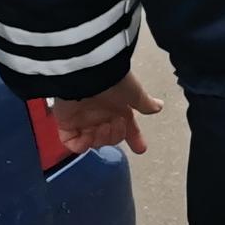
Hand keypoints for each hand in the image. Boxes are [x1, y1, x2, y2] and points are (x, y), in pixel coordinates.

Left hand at [49, 74, 165, 155]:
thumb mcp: (134, 93)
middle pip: (110, 137)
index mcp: (117, 107)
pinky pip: (72, 143)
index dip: (134, 138)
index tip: (140, 149)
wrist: (88, 75)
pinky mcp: (66, 122)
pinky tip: (88, 137)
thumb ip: (145, 103)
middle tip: (116, 124)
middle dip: (116, 135)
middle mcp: (101, 113)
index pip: (127, 127)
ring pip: (93, 142)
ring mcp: (83, 119)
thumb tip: (158, 106)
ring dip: (101, 139)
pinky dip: (81, 145)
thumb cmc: (113, 82)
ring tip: (103, 127)